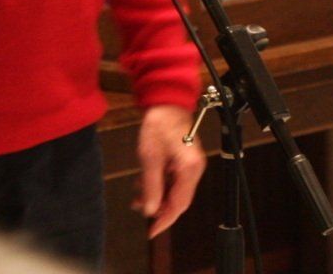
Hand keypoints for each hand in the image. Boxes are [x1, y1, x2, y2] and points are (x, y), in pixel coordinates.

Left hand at [134, 103, 205, 238]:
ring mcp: (191, 164)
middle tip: (140, 208)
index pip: (179, 204)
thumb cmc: (159, 124)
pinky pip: (174, 179)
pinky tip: (144, 182)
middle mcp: (194, 169)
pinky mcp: (185, 160)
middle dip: (159, 207)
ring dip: (157, 195)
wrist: (166, 101)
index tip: (151, 231)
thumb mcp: (149, 158)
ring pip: (175, 190)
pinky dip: (160, 184)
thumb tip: (150, 209)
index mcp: (189, 169)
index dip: (165, 220)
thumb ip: (151, 186)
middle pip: (179, 199)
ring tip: (138, 195)